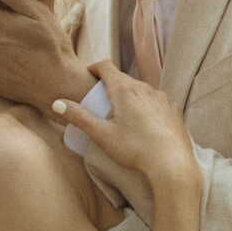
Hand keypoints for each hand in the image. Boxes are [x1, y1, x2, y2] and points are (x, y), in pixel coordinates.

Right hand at [53, 60, 199, 189]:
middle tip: (102, 102)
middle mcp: (144, 88)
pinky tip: (145, 124)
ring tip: (124, 116)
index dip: (94, 68)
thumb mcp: (101, 134)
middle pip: (123, 79)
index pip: (106, 66)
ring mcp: (162, 97)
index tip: (89, 76)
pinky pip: (156, 101)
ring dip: (130, 97)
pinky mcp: (174, 109)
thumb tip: (57, 103)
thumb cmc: (134, 149)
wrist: (171, 164)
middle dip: (111, 86)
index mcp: (124, 90)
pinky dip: (147, 107)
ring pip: (141, 90)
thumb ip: (79, 117)